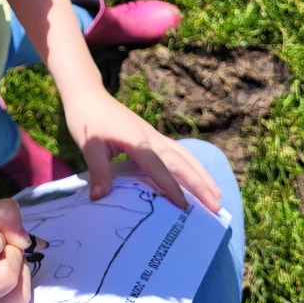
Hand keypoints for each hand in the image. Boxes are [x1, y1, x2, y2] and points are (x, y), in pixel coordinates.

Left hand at [63, 88, 222, 211]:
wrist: (88, 95)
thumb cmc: (87, 119)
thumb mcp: (89, 145)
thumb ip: (98, 171)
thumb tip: (100, 199)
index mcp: (137, 141)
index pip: (159, 168)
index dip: (172, 187)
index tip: (185, 206)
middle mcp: (150, 138)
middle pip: (181, 162)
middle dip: (200, 184)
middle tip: (216, 206)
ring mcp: (153, 136)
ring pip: (184, 156)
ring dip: (201, 174)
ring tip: (216, 193)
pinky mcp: (151, 136)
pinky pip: (177, 152)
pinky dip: (190, 164)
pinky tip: (196, 174)